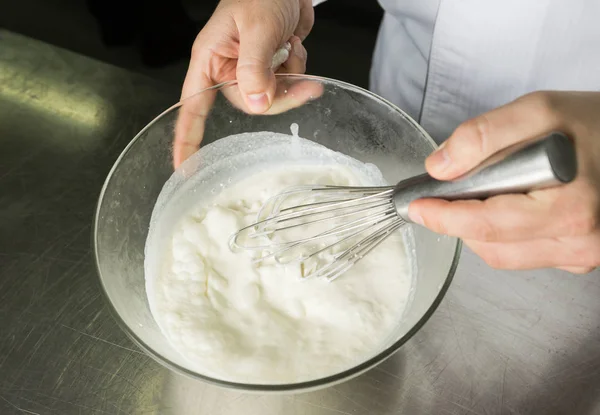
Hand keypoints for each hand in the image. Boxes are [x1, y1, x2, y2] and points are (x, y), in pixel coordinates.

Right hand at [174, 0, 314, 167]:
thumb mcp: (256, 28)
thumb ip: (254, 67)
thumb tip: (256, 104)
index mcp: (210, 59)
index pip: (193, 106)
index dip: (187, 137)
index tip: (184, 165)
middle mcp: (228, 68)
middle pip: (249, 104)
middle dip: (275, 91)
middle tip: (289, 65)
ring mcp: (251, 70)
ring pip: (272, 98)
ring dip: (290, 77)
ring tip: (291, 45)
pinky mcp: (272, 68)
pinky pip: (287, 85)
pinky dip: (297, 68)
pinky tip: (294, 44)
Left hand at [408, 91, 599, 272]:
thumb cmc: (599, 125)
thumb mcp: (541, 111)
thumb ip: (484, 136)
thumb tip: (440, 167)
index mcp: (568, 208)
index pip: (486, 224)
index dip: (443, 217)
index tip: (414, 206)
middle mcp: (577, 242)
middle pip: (489, 244)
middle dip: (458, 219)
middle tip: (447, 191)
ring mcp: (580, 255)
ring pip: (502, 254)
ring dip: (478, 227)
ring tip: (489, 189)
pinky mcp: (579, 258)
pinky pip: (522, 254)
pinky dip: (502, 233)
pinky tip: (511, 204)